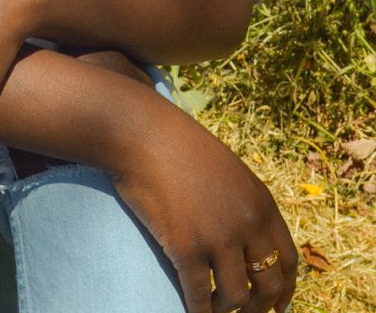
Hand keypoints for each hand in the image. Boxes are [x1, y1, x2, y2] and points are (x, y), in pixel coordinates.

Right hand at [111, 100, 296, 312]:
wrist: (143, 135)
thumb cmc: (179, 148)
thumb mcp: (228, 171)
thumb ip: (244, 204)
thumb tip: (250, 243)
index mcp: (261, 203)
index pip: (287, 260)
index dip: (284, 289)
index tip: (278, 307)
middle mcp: (247, 223)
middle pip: (268, 284)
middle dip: (259, 307)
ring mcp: (218, 237)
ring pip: (236, 297)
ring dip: (227, 310)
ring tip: (214, 310)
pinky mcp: (187, 248)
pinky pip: (200, 295)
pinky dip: (199, 311)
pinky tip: (195, 312)